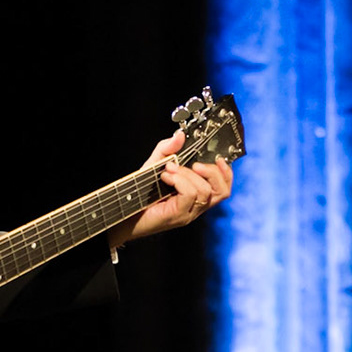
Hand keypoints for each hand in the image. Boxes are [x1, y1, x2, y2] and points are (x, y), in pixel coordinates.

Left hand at [107, 129, 234, 245]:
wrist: (125, 211)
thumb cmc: (140, 192)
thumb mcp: (155, 165)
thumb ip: (167, 149)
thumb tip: (179, 135)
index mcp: (196, 195)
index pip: (224, 187)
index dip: (226, 173)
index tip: (219, 159)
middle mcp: (196, 206)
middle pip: (222, 191)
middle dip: (211, 172)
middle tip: (194, 164)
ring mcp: (189, 213)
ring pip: (204, 191)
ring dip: (187, 174)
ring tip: (170, 170)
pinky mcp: (179, 215)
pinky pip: (190, 194)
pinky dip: (179, 181)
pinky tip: (166, 177)